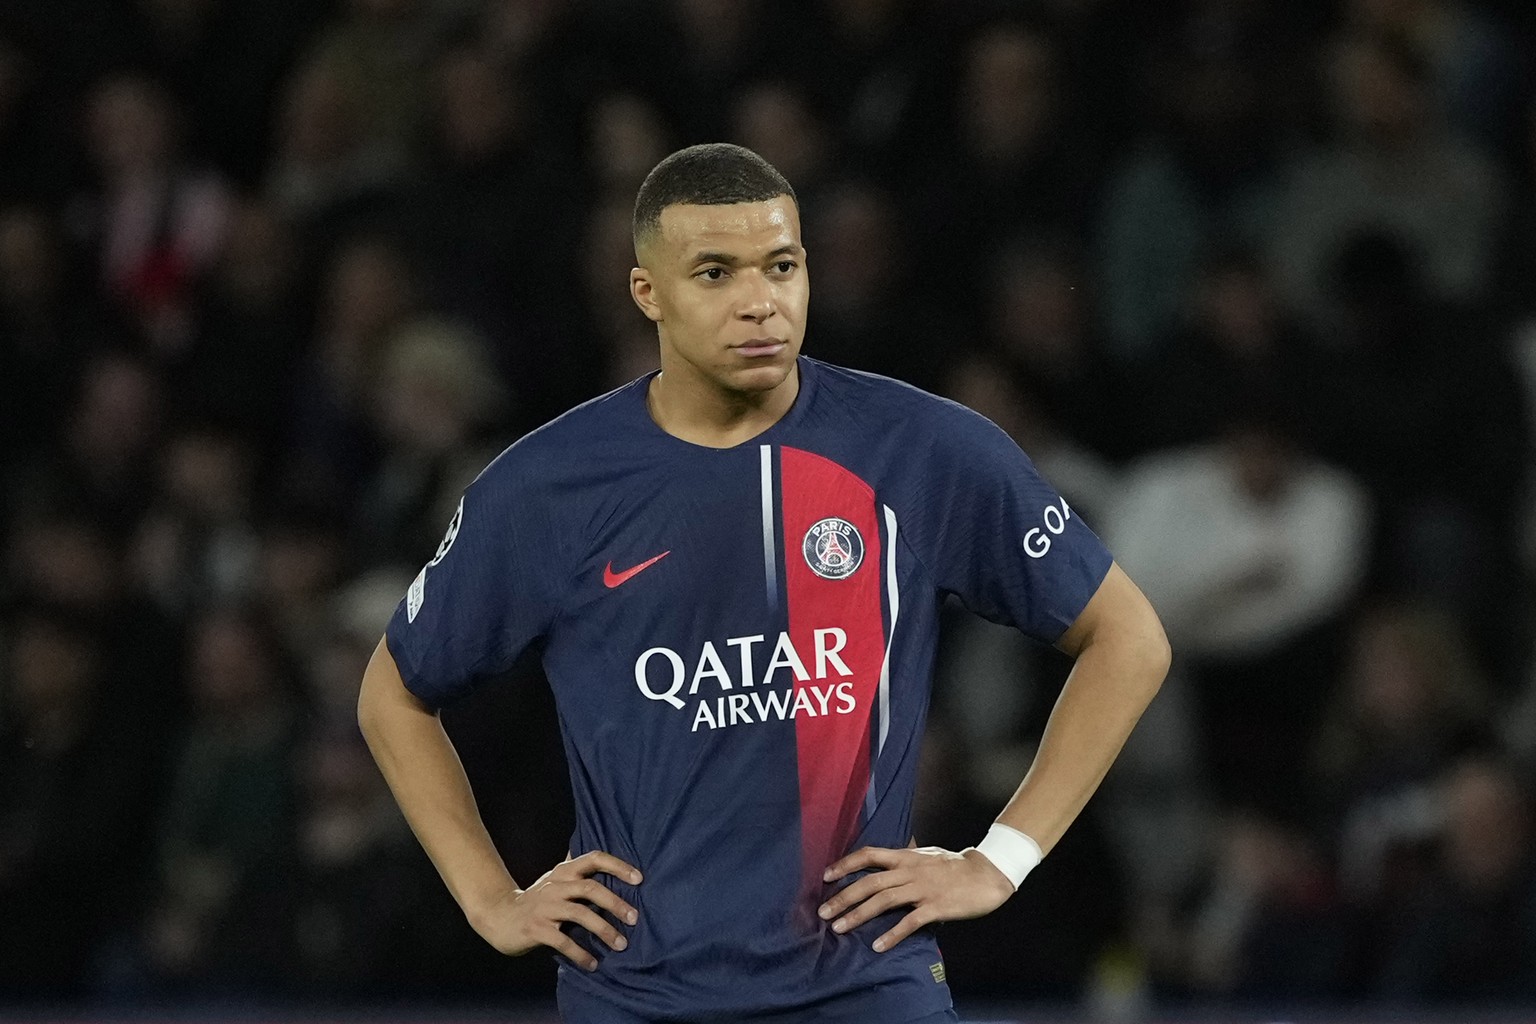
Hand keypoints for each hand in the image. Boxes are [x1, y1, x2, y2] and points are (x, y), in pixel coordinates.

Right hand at [467, 851, 640, 970]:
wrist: (498, 916)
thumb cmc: (535, 899)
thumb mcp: (555, 880)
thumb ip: (576, 872)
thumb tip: (606, 861)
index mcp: (564, 871)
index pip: (594, 858)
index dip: (618, 866)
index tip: (639, 878)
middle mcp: (555, 885)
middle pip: (591, 888)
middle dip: (615, 903)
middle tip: (634, 919)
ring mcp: (545, 907)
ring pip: (580, 914)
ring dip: (604, 930)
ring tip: (621, 945)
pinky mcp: (536, 928)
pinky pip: (563, 941)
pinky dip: (580, 953)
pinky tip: (593, 964)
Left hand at [819, 845, 1014, 952]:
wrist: (987, 873)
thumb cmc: (955, 865)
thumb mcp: (925, 855)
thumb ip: (904, 860)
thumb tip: (885, 862)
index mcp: (905, 857)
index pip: (868, 854)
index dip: (845, 864)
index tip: (825, 876)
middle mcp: (909, 871)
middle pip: (869, 882)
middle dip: (843, 897)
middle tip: (823, 912)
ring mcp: (922, 888)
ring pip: (884, 900)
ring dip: (859, 915)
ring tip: (840, 928)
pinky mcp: (935, 906)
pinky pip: (910, 921)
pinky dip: (893, 933)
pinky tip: (878, 946)